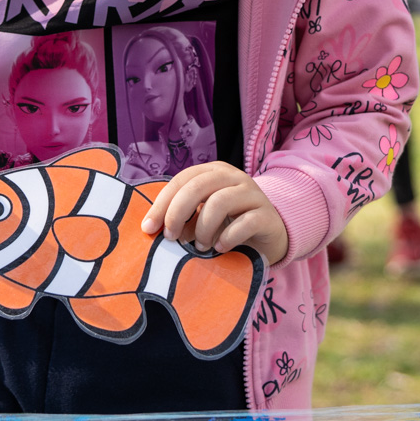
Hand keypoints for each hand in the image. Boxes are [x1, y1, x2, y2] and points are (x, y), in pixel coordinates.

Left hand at [139, 162, 289, 264]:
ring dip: (203, 228)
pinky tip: (221, 248)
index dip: (162, 203)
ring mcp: (252, 194)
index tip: (148, 228)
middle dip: (177, 213)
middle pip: (198, 186)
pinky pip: (245, 222)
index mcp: (213, 172)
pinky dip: (228, 237)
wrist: (271, 236)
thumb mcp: (203, 217)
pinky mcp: (267, 215)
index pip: (181, 180)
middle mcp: (233, 177)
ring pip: (220, 202)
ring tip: (200, 247)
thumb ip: (184, 217)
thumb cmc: (230, 225)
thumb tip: (154, 229)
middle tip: (171, 237)